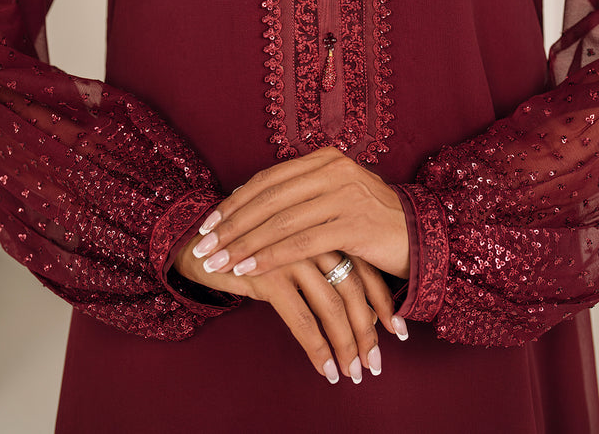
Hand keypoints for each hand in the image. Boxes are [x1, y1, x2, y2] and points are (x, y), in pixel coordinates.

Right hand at [175, 236, 396, 382]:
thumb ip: (326, 264)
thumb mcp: (294, 250)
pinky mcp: (269, 274)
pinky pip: (302, 320)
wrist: (202, 241)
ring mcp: (292, 253)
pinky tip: (326, 370)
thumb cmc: (255, 248)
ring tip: (353, 373)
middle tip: (376, 364)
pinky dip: (318, 349)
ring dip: (347, 345)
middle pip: (353, 288)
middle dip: (369, 331)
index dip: (383, 301)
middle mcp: (313, 236)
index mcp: (325, 225)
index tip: (398, 332)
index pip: (364, 266)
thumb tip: (365, 310)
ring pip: (332, 306)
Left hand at [190, 147, 409, 280]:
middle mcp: (333, 170)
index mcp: (324, 159)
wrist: (421, 236)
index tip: (209, 223)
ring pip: (281, 221)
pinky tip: (249, 269)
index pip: (268, 179)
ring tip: (218, 262)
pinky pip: (302, 243)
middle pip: (269, 198)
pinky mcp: (354, 225)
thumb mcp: (335, 196)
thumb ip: (300, 194)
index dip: (235, 201)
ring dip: (244, 244)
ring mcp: (345, 196)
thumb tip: (250, 204)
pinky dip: (271, 256)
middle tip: (203, 245)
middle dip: (231, 224)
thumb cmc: (371, 220)